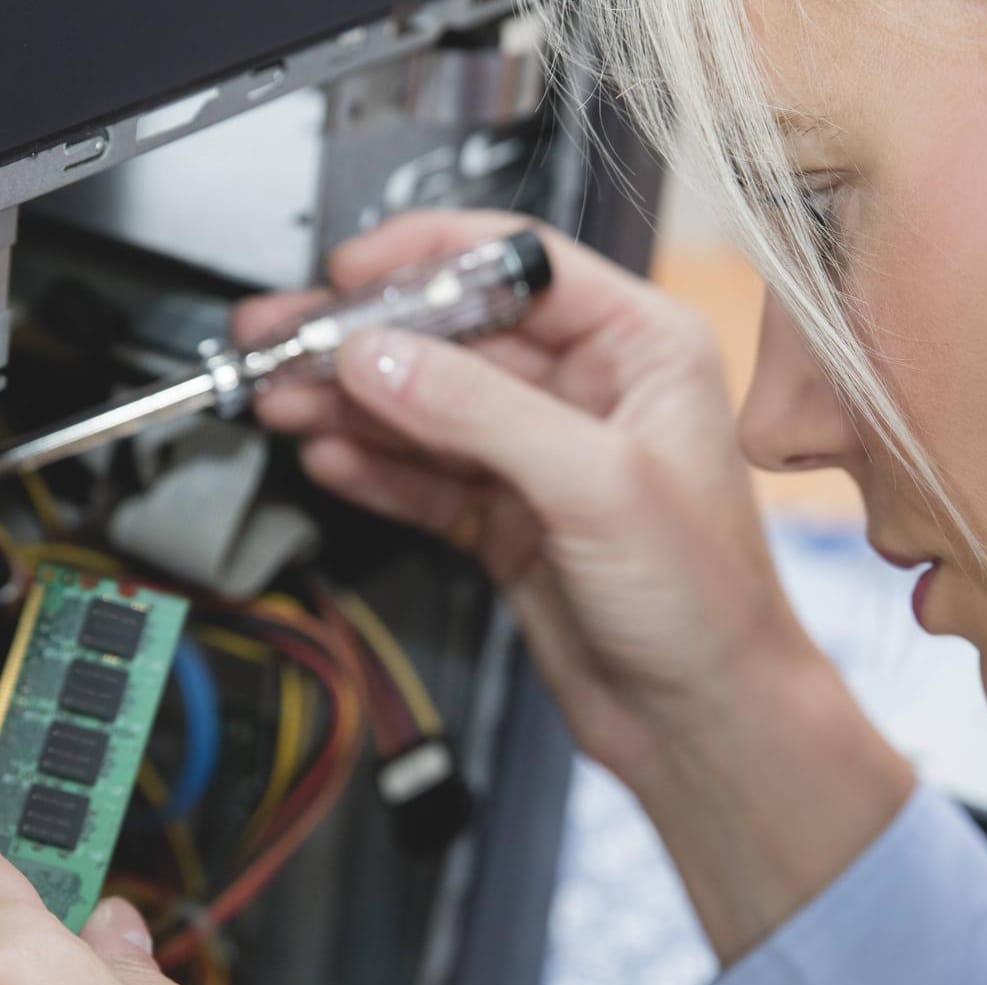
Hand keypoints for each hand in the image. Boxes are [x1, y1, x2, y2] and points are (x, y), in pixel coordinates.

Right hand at [243, 210, 809, 780]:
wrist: (704, 722)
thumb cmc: (708, 602)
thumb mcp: (596, 485)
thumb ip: (479, 411)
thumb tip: (379, 354)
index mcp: (641, 346)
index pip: (517, 264)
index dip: (426, 260)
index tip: (349, 274)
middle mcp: (591, 389)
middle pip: (453, 333)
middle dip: (363, 334)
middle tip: (283, 336)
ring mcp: (541, 455)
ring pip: (426, 404)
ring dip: (350, 400)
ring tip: (279, 395)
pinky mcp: (507, 518)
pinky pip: (424, 474)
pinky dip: (372, 465)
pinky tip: (326, 452)